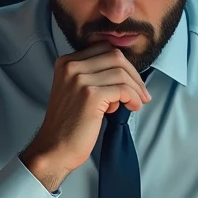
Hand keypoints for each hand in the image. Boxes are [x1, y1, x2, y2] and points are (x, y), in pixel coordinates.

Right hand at [20, 41, 151, 191]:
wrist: (55, 148)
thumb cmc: (69, 124)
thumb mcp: (75, 90)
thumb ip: (93, 75)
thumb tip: (125, 72)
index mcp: (66, 62)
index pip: (104, 49)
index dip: (123, 64)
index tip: (132, 81)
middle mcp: (71, 67)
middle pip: (115, 57)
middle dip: (134, 75)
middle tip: (142, 93)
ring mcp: (80, 80)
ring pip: (122, 73)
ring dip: (136, 89)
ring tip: (136, 103)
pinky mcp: (91, 96)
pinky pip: (123, 89)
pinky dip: (133, 98)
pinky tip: (133, 107)